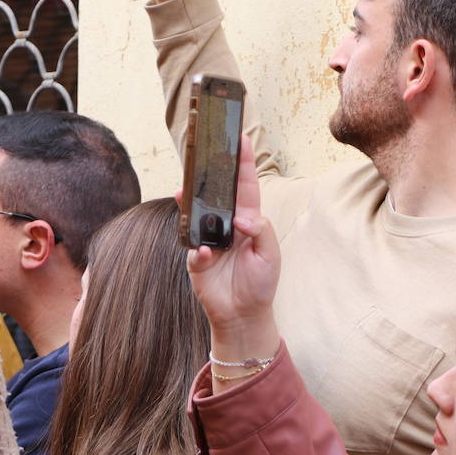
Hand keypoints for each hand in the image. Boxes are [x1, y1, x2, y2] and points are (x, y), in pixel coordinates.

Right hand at [186, 137, 280, 365]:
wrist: (243, 315)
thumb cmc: (261, 283)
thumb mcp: (271, 255)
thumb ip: (262, 231)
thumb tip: (243, 219)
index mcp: (248, 220)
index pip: (245, 186)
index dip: (243, 163)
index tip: (242, 139)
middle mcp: (226, 226)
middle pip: (216, 194)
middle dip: (210, 172)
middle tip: (205, 150)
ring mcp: (209, 241)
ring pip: (195, 215)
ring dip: (189, 203)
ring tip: (184, 190)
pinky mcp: (197, 261)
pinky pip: (193, 249)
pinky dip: (199, 251)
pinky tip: (205, 254)